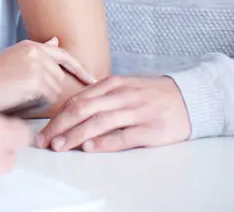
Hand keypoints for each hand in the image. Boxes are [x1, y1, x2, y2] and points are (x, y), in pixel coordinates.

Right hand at [0, 38, 97, 112]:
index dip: (80, 69)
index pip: (64, 55)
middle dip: (47, 90)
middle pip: (59, 77)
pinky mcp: (37, 80)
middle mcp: (36, 51)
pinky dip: (36, 103)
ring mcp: (38, 64)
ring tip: (16, 93)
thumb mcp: (15, 61)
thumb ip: (38, 54)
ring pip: (55, 89)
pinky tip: (18, 97)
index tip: (93, 80)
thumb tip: (56, 41)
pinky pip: (48, 98)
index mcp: (30, 45)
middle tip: (21, 92)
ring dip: (40, 97)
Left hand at [34, 76, 190, 152]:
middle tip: (44, 141)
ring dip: (76, 135)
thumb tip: (70, 110)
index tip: (43, 132)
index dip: (57, 117)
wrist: (190, 97)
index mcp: (112, 84)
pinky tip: (90, 148)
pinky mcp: (152, 129)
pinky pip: (124, 136)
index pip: (77, 100)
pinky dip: (105, 142)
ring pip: (99, 122)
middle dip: (60, 126)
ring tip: (60, 146)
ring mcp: (137, 112)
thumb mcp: (124, 87)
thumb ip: (99, 96)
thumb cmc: (151, 95)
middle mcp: (122, 96)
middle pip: (83, 110)